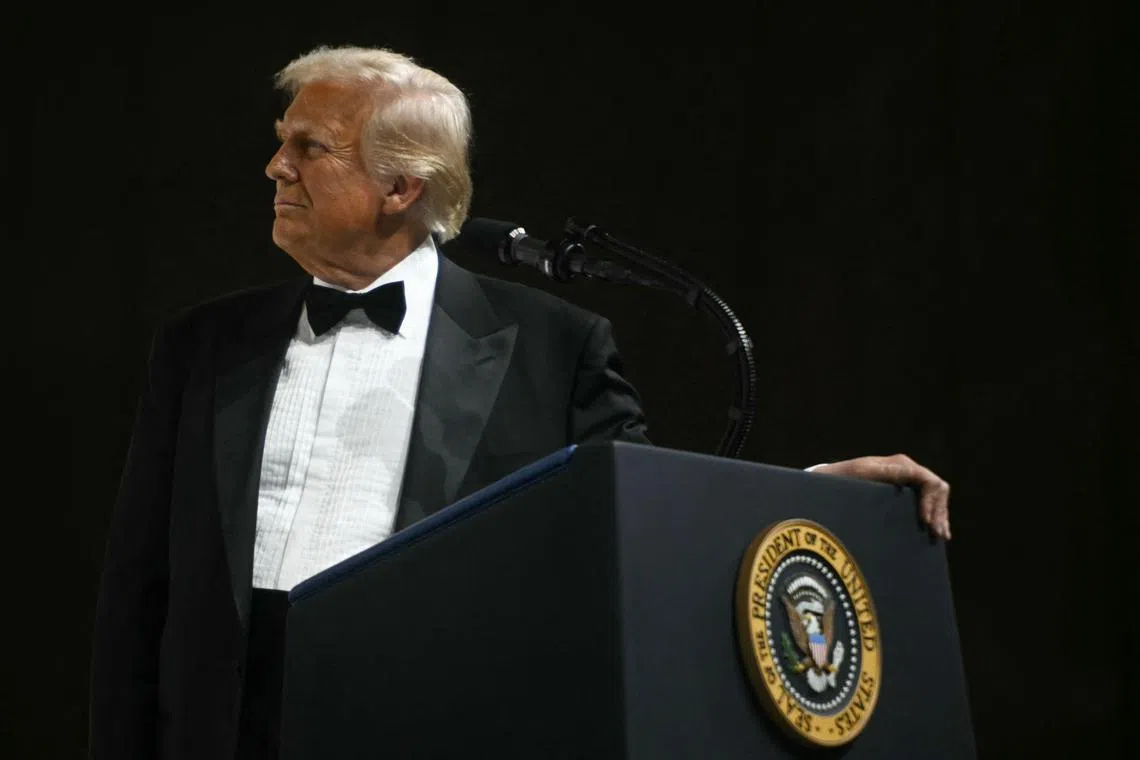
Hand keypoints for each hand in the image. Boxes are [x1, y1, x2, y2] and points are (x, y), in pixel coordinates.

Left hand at [811, 454, 950, 539]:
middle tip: (938, 535)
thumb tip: (911, 472)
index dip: (932, 503)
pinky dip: (935, 515)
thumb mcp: (862, 474)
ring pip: (936, 497)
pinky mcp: (904, 493)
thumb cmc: (843, 478)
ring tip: (940, 536)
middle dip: (940, 511)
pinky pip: (928, 503)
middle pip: (938, 490)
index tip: (926, 522)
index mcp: (902, 465)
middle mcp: (908, 470)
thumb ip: (887, 473)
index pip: (930, 482)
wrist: (830, 483)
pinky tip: (935, 531)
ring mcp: (907, 481)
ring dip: (940, 515)